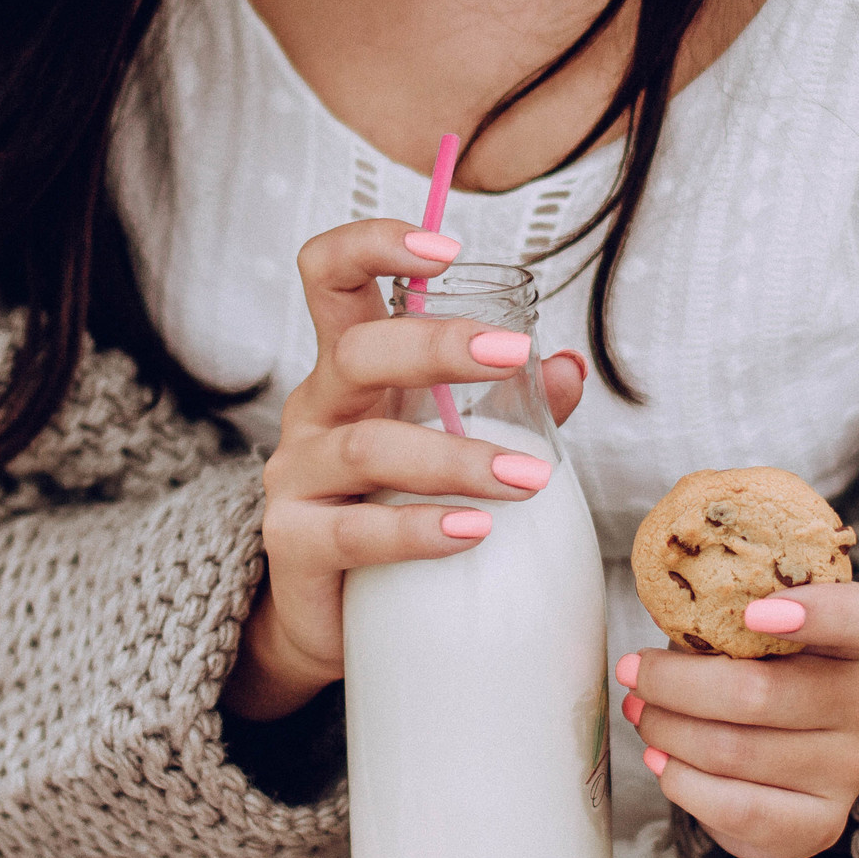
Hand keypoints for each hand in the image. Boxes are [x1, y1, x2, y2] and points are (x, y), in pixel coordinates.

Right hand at [225, 219, 584, 721]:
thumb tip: (566, 367)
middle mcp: (314, 409)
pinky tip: (472, 534)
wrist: (332, 613)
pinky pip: (353, 532)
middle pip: (358, 351)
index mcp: (349, 367)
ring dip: (455, 458)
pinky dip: (418, 530)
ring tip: (527, 479)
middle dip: (437, 345)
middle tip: (512, 354)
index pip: (331, 275)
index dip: (375, 244)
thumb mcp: (450, 443)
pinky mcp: (292, 544)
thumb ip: (511, 408)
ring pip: (366, 448)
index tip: (446, 245)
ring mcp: (295, 477)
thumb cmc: (393, 506)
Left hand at [619, 582, 858, 857]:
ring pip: (733, 750)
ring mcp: (849, 768)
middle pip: (759, 693)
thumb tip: (667, 599)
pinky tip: (660, 760)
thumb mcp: (750, 630)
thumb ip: (727, 609)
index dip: (826, 613)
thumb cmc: (756, 674)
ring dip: (666, 730)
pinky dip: (681, 781)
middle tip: (635, 673)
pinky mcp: (821, 823)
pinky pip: (735, 807)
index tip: (753, 613)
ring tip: (641, 713)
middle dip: (674, 683)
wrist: (778, 768)